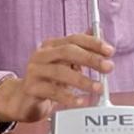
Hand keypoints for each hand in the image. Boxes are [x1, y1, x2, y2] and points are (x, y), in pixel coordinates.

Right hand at [0, 34, 115, 123]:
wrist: (23, 100)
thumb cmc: (48, 80)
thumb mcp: (65, 64)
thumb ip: (81, 49)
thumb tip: (98, 33)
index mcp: (51, 46)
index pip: (74, 39)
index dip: (93, 43)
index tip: (110, 51)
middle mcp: (41, 55)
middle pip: (67, 52)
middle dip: (90, 59)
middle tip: (108, 67)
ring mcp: (35, 71)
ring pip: (60, 72)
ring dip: (82, 80)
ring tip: (98, 88)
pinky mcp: (31, 88)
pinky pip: (52, 91)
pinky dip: (68, 96)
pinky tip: (80, 101)